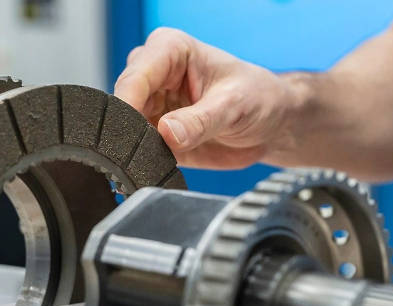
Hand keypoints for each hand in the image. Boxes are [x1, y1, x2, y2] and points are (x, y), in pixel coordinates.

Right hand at [114, 28, 298, 168]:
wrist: (271, 123)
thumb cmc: (258, 97)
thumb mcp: (235, 105)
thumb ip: (200, 121)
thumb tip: (166, 133)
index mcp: (169, 49)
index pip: (136, 76)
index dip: (128, 105)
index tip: (133, 132)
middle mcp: (154, 75)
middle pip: (121, 103)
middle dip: (129, 130)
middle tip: (145, 152)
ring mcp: (151, 105)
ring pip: (124, 130)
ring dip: (134, 149)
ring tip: (158, 160)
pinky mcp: (154, 134)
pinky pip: (137, 151)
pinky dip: (143, 162)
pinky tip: (157, 168)